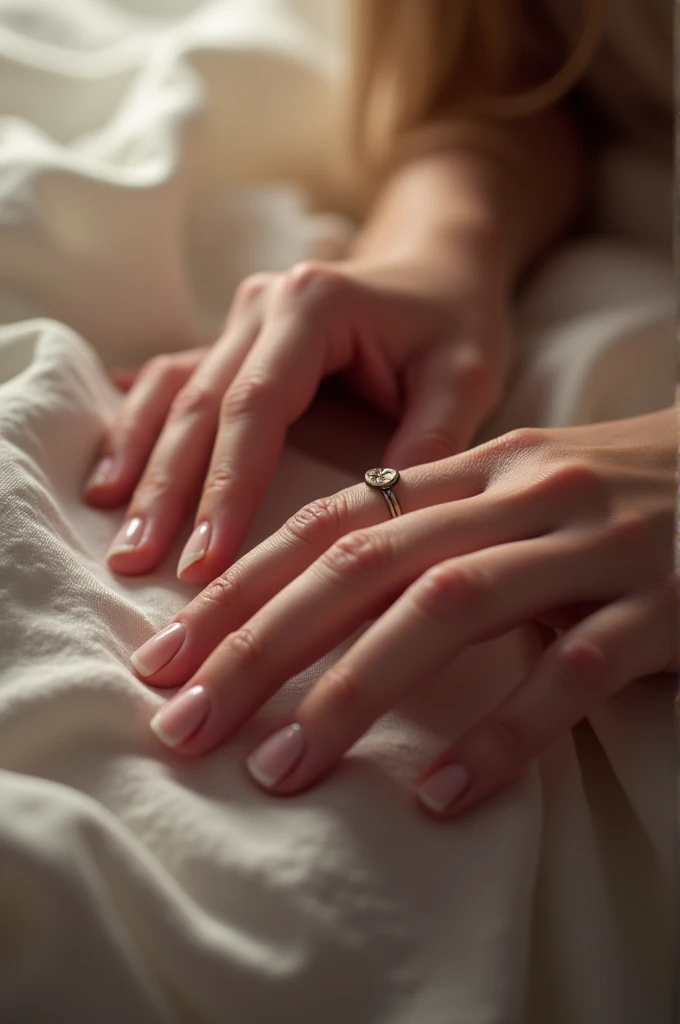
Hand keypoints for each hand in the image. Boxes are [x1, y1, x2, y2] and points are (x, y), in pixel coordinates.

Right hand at [86, 250, 510, 580]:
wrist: (440, 266)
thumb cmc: (456, 322)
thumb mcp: (465, 378)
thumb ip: (429, 445)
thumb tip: (378, 529)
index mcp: (315, 305)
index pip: (256, 407)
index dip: (225, 488)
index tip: (204, 561)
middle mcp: (263, 304)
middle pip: (199, 404)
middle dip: (165, 489)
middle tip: (135, 563)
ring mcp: (239, 319)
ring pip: (172, 393)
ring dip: (138, 462)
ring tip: (112, 528)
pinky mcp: (232, 341)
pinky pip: (172, 382)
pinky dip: (138, 429)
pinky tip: (110, 473)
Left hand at [130, 409, 676, 816]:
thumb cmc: (615, 493)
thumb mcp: (514, 490)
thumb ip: (428, 528)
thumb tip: (317, 591)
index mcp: (472, 471)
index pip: (330, 523)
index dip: (240, 586)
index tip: (165, 654)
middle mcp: (518, 496)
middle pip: (364, 565)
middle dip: (261, 644)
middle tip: (184, 721)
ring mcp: (590, 548)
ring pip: (450, 609)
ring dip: (353, 691)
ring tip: (281, 767)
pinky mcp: (660, 606)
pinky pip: (572, 674)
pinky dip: (500, 734)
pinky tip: (437, 793)